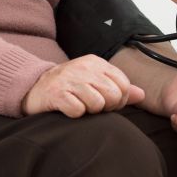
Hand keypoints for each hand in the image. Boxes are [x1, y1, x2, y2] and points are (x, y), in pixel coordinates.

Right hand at [23, 55, 144, 117]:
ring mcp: (69, 80)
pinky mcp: (57, 94)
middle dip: (105, 106)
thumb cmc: (69, 86)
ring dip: (89, 110)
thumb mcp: (94, 81)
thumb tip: (141, 94)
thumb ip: (119, 87)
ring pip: (97, 104)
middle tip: (92, 105)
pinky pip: (78, 111)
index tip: (107, 102)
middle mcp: (84, 68)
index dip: (119, 99)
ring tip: (79, 104)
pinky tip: (67, 107)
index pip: (123, 84)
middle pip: (113, 95)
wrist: (35, 86)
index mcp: (96, 62)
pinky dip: (74, 114)